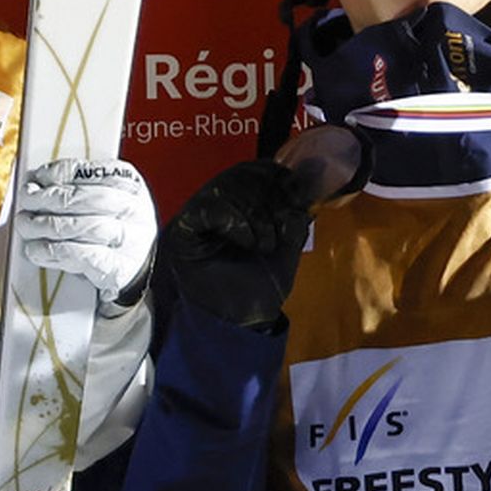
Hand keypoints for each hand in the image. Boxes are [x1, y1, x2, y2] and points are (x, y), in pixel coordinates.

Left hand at [14, 159, 157, 309]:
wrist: (132, 269)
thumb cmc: (109, 228)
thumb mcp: (101, 201)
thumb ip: (73, 188)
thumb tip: (33, 184)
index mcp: (130, 184)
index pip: (93, 172)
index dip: (60, 173)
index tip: (36, 177)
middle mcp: (134, 211)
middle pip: (87, 198)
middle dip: (49, 198)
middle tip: (26, 199)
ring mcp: (130, 241)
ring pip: (84, 227)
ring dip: (46, 225)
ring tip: (25, 225)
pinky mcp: (118, 270)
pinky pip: (82, 257)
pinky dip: (53, 251)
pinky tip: (35, 250)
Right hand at [158, 160, 313, 332]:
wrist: (241, 320)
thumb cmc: (259, 286)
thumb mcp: (288, 247)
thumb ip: (293, 218)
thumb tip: (306, 190)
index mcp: (242, 204)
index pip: (255, 169)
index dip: (277, 175)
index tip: (296, 195)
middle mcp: (219, 203)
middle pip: (241, 174)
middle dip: (268, 197)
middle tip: (278, 229)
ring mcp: (200, 213)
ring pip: (226, 186)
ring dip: (254, 214)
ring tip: (263, 244)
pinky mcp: (184, 227)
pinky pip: (209, 206)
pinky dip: (235, 221)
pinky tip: (248, 241)